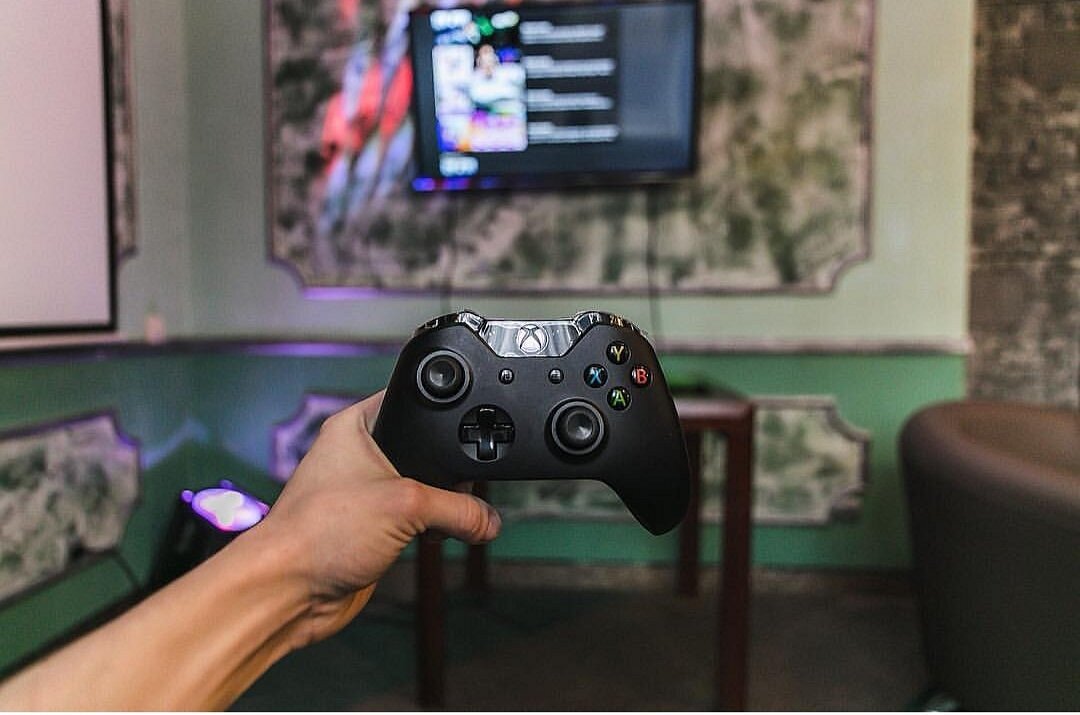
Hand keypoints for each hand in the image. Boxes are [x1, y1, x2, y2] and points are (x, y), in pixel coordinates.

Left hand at [255, 391, 500, 647]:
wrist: (290, 592)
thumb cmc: (316, 534)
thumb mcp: (405, 505)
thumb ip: (458, 509)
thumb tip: (488, 520)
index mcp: (355, 426)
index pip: (411, 403)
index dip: (442, 413)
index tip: (468, 428)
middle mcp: (359, 455)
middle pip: (425, 449)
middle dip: (448, 472)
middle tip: (458, 486)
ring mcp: (366, 493)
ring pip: (423, 489)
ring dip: (440, 506)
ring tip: (447, 515)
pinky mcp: (374, 527)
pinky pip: (417, 520)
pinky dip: (431, 529)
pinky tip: (434, 538)